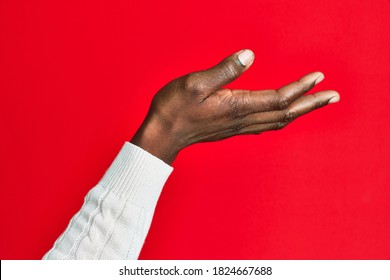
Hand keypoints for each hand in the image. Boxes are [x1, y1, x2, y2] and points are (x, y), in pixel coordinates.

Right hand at [131, 49, 339, 163]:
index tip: (319, 77)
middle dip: (311, 104)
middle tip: (333, 96)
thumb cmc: (175, 108)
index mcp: (237, 106)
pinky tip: (283, 117)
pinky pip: (265, 127)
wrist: (163, 135)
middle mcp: (242, 119)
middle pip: (285, 114)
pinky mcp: (232, 129)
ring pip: (277, 122)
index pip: (278, 98)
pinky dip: (281, 120)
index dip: (300, 87)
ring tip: (315, 104)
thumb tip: (249, 55)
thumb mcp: (195, 83)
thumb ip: (224, 70)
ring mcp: (238, 127)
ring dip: (299, 113)